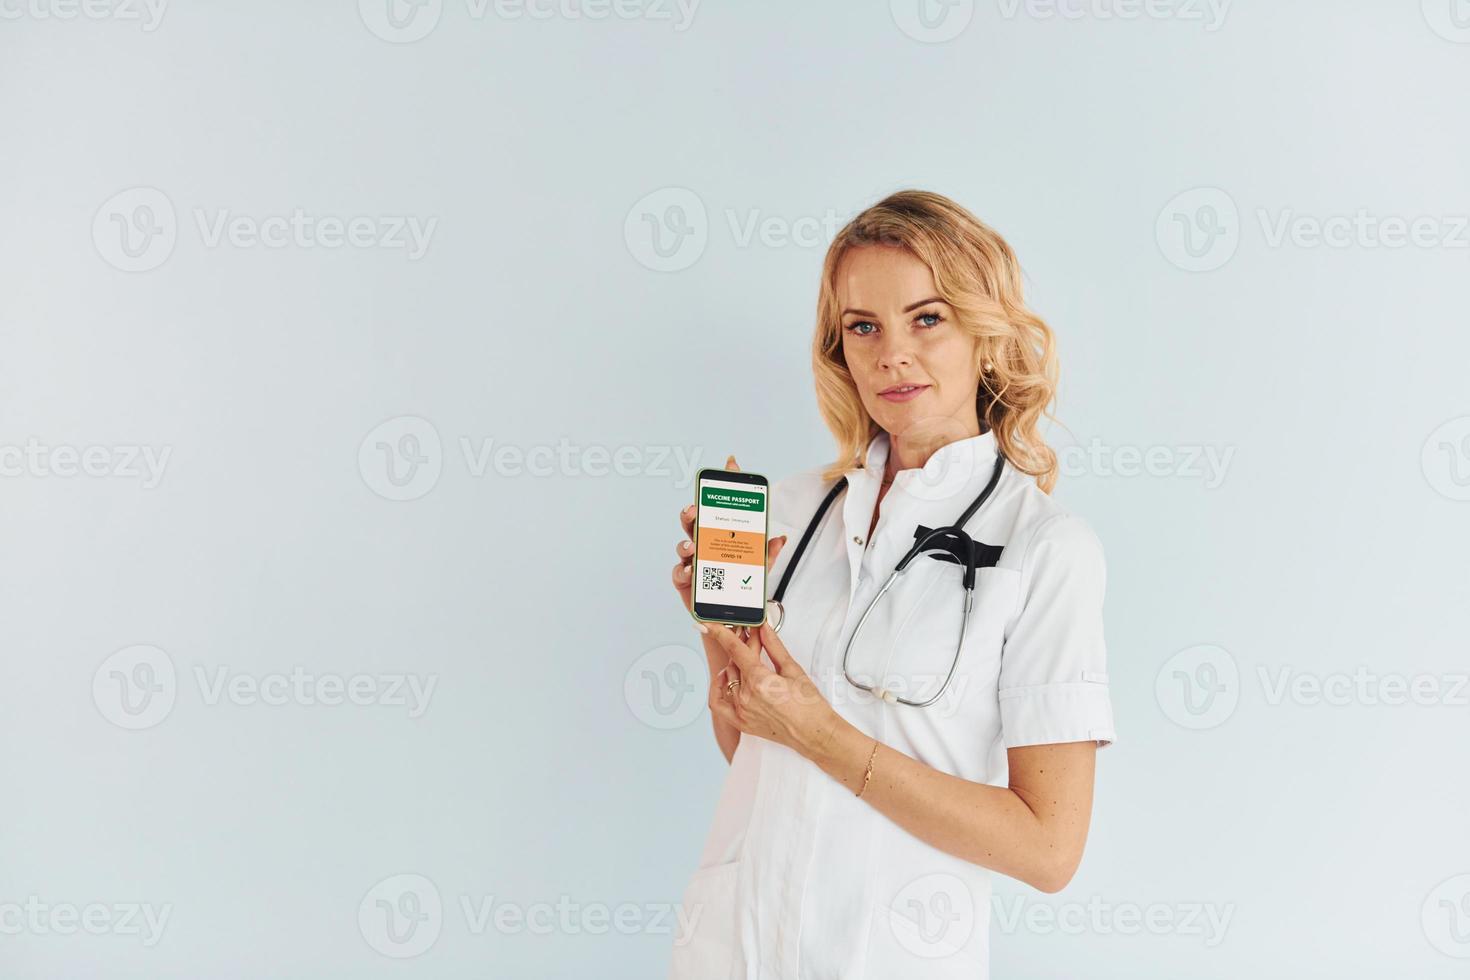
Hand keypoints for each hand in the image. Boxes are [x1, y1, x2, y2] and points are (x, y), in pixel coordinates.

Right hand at [670, 453, 785, 616]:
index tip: (731, 464)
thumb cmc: (740, 587)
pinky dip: (684, 569)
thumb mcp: (758, 570)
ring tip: (693, 545)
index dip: (725, 484)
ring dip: (685, 541)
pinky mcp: (685, 580)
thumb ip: (767, 555)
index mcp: (721, 535)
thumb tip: (780, 538)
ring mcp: (693, 560)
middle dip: (692, 511)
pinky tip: (691, 569)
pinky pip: (680, 572)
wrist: (731, 617)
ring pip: (684, 544)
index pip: (721, 505)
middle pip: (695, 521)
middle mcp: (704, 544)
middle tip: (696, 508)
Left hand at [703, 620, 844, 759]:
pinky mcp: (741, 722)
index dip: (721, 632)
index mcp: (760, 682)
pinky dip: (717, 688)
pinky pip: (718, 703)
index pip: (735, 649)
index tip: (710, 624)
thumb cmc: (809, 706)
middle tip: (755, 638)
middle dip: (744, 645)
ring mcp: (742, 711)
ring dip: (735, 664)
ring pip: (728, 678)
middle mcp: (747, 697)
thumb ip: (774, 646)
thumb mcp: (793, 669)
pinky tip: (724, 679)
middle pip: (735, 661)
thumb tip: (763, 628)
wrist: (814, 733)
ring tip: (750, 658)